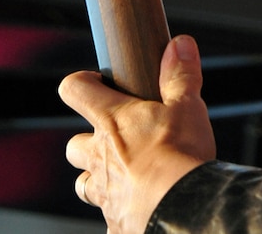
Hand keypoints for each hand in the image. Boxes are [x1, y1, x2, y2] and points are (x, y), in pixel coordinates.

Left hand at [59, 35, 215, 232]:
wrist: (180, 207)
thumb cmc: (179, 155)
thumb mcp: (187, 106)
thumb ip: (180, 75)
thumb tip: (180, 45)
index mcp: (112, 121)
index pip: (75, 90)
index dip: (81, 83)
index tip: (95, 82)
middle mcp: (99, 157)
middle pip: (74, 146)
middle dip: (89, 142)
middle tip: (117, 139)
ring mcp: (104, 192)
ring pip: (84, 184)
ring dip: (99, 178)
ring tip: (126, 177)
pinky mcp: (115, 222)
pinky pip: (109, 217)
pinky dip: (121, 212)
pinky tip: (139, 209)